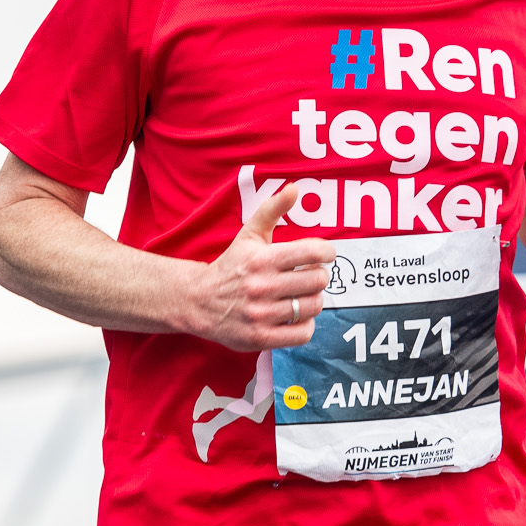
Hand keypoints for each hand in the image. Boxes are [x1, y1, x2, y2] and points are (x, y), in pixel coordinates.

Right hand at [191, 185, 337, 351]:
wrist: (197, 301)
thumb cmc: (231, 266)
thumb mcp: (249, 235)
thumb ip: (272, 209)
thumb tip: (295, 188)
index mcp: (263, 259)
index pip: (313, 252)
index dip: (327, 252)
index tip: (324, 255)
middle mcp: (262, 286)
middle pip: (318, 280)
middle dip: (318, 276)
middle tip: (309, 276)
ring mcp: (261, 314)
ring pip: (314, 306)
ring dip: (313, 300)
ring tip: (302, 295)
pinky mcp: (260, 337)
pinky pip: (303, 333)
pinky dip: (306, 324)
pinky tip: (296, 315)